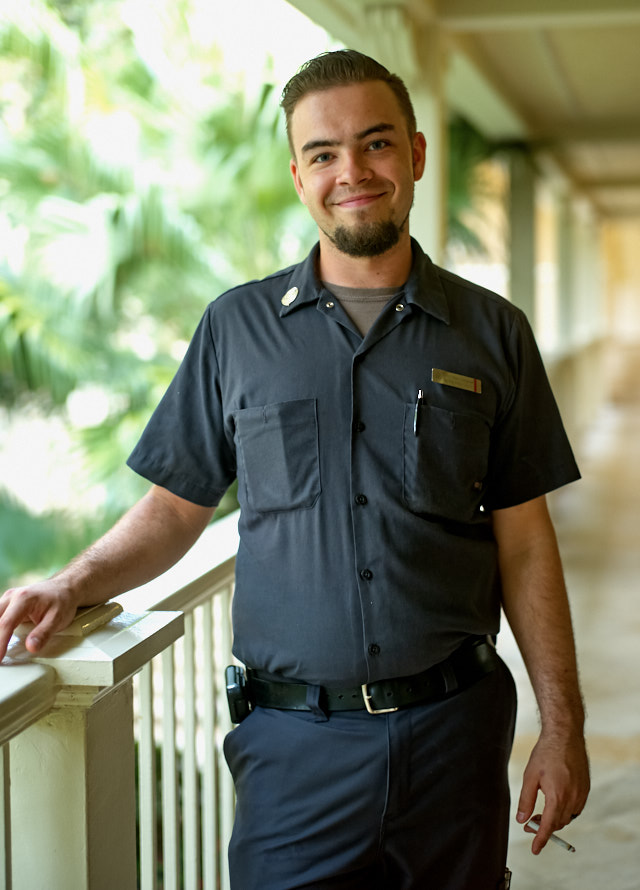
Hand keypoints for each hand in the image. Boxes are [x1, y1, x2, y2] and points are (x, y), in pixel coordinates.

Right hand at [0, 579, 78, 661]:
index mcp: (23, 599)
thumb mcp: (57, 619)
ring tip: (0, 651)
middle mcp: (12, 597)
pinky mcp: (7, 605)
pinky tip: (1, 640)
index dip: (0, 643)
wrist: (64, 588)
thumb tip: (31, 647)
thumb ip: (43, 634)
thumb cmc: (61, 601)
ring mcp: (7, 600)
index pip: (6, 624)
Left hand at [516, 731, 589, 853]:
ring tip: (540, 813)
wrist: (565, 736)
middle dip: (544, 827)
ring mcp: (581, 793)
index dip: (541, 839)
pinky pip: (576, 807)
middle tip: (530, 823)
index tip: (534, 849)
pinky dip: (565, 810)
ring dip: (555, 819)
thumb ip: (526, 800)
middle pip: (558, 823)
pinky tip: (554, 802)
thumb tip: (522, 820)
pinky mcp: (586, 788)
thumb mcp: (530, 776)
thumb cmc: (546, 753)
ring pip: (568, 816)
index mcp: (557, 796)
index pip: (549, 826)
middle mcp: (572, 798)